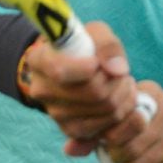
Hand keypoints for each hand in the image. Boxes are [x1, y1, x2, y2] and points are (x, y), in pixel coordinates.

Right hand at [23, 21, 143, 153]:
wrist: (77, 67)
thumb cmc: (86, 45)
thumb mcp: (95, 33)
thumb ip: (107, 44)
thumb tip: (117, 70)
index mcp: (39, 60)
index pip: (60, 71)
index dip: (86, 68)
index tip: (97, 62)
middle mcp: (42, 90)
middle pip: (92, 92)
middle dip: (116, 80)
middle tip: (122, 71)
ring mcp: (55, 113)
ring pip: (105, 109)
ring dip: (123, 94)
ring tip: (123, 81)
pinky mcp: (70, 129)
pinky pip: (106, 126)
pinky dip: (122, 110)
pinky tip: (121, 97)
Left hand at [98, 81, 162, 162]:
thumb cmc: (148, 117)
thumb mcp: (131, 106)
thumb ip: (102, 122)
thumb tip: (71, 148)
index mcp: (154, 95)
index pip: (126, 120)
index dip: (110, 136)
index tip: (104, 140)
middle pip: (132, 147)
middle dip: (115, 156)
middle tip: (110, 157)